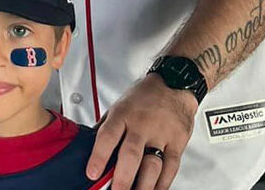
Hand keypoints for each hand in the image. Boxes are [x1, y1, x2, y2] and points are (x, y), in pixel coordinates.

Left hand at [86, 74, 196, 189]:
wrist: (174, 84)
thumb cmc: (144, 95)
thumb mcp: (118, 105)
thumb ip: (106, 126)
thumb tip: (87, 144)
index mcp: (122, 114)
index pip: (107, 137)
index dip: (98, 157)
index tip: (92, 174)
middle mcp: (141, 124)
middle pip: (131, 155)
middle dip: (122, 178)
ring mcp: (161, 134)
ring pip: (152, 165)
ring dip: (143, 186)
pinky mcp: (177, 142)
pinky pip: (171, 167)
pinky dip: (163, 183)